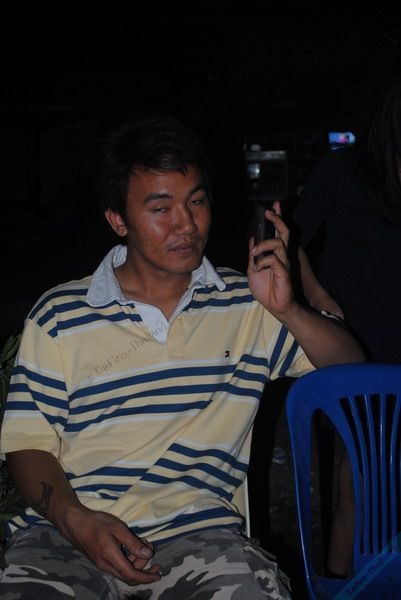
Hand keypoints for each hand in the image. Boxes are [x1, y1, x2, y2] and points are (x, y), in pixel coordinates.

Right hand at [60, 505, 160, 584]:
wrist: (75, 523)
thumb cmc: (96, 523)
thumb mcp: (117, 528)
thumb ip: (133, 543)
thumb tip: (148, 554)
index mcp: (111, 558)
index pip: (131, 575)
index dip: (146, 577)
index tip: (158, 575)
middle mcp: (106, 566)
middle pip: (129, 575)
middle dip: (143, 565)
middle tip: (150, 546)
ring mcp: (102, 565)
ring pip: (123, 570)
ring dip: (136, 561)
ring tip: (143, 543)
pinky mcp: (100, 560)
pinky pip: (117, 566)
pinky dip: (128, 559)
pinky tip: (132, 546)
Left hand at [247, 201, 293, 315]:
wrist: (273, 306)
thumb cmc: (265, 289)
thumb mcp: (253, 269)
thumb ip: (253, 254)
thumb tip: (252, 239)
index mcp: (274, 254)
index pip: (277, 232)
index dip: (277, 217)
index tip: (274, 205)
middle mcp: (281, 256)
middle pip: (283, 232)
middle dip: (277, 219)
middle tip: (269, 211)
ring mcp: (284, 263)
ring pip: (278, 243)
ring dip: (263, 245)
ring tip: (253, 253)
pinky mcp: (284, 272)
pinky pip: (274, 261)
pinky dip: (262, 262)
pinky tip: (257, 268)